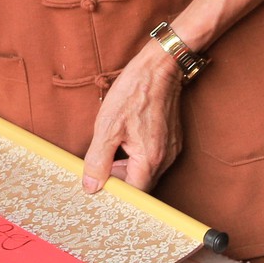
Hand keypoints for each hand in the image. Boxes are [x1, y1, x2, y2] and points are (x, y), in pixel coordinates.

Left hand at [80, 40, 186, 192]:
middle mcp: (165, 159)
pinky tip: (125, 138)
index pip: (134, 194)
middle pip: (140, 184)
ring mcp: (171, 149)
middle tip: (100, 163)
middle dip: (118, 177)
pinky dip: (137, 155)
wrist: (158, 68)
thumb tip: (91, 186)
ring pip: (146, 171)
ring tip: (112, 145)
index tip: (100, 187)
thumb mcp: (107, 127)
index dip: (116, 194)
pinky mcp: (172, 140)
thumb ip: (98, 160)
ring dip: (127, 166)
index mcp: (149, 160)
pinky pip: (153, 158)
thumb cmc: (133, 93)